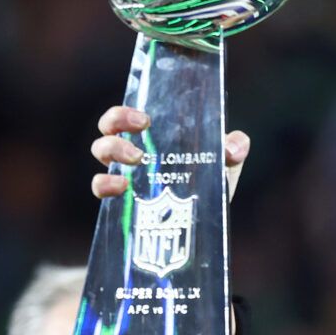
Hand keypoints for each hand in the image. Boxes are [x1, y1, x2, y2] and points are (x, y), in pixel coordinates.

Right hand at [90, 106, 250, 202]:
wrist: (208, 223)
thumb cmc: (212, 184)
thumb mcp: (227, 164)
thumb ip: (235, 149)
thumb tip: (233, 148)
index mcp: (153, 135)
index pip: (128, 113)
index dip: (125, 111)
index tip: (145, 119)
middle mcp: (133, 151)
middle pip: (107, 128)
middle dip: (116, 123)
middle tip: (142, 130)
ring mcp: (125, 175)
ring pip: (100, 151)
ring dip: (112, 149)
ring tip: (136, 160)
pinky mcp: (122, 201)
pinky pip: (100, 189)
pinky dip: (104, 184)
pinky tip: (122, 187)